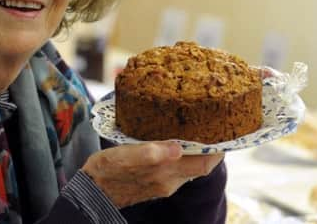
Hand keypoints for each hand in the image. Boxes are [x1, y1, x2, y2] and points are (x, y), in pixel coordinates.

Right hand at [81, 141, 223, 208]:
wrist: (91, 191)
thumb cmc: (105, 171)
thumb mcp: (124, 157)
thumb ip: (150, 153)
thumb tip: (179, 148)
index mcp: (166, 174)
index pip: (204, 164)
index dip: (217, 150)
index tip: (225, 131)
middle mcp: (169, 181)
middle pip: (199, 166)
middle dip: (209, 148)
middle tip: (213, 125)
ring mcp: (162, 184)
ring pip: (188, 167)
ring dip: (196, 151)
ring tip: (196, 129)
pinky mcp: (154, 182)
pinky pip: (177, 168)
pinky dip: (183, 155)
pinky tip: (175, 142)